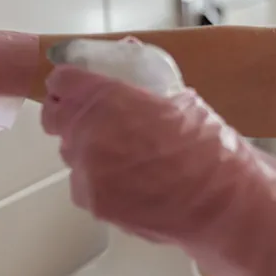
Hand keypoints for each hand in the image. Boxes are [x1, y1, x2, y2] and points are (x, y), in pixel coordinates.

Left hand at [41, 65, 275, 275]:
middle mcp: (88, 131)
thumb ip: (139, 91)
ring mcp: (87, 170)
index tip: (72, 88)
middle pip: (55, 117)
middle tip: (92, 122)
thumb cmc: (209, 148)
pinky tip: (128, 184)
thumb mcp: (178, 100)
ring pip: (69, 153)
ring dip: (85, 152)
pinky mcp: (92, 201)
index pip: (61, 81)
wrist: (221, 202)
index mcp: (107, 97)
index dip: (67, 84)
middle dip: (70, 116)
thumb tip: (127, 74)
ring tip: (121, 158)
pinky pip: (82, 185)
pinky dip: (97, 183)